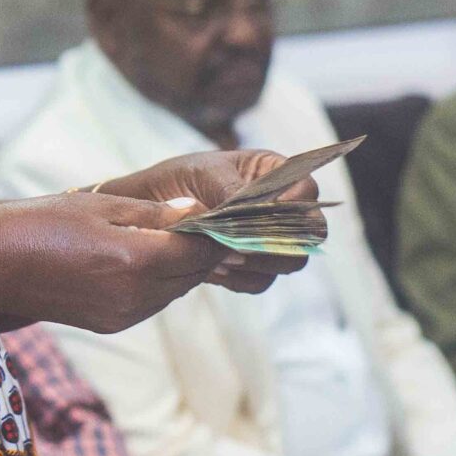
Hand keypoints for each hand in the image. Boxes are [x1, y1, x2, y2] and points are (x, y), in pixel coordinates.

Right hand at [0, 191, 250, 334]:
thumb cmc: (40, 222)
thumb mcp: (100, 205)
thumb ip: (154, 213)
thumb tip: (199, 213)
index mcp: (136, 260)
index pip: (202, 249)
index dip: (220, 231)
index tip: (232, 213)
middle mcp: (136, 295)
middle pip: (193, 273)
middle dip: (203, 248)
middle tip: (211, 221)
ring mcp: (123, 314)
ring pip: (175, 289)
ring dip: (180, 266)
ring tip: (174, 236)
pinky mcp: (110, 323)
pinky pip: (151, 301)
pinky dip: (157, 281)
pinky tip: (141, 258)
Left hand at [99, 148, 315, 295]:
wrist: (147, 208)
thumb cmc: (179, 178)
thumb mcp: (204, 173)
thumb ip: (231, 189)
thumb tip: (252, 213)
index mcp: (274, 174)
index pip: (307, 191)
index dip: (296, 205)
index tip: (267, 214)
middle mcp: (279, 209)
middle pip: (308, 234)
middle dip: (278, 241)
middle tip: (243, 244)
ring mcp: (266, 241)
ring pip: (287, 262)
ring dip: (257, 262)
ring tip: (222, 255)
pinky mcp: (249, 266)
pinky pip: (258, 282)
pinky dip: (238, 277)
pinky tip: (212, 268)